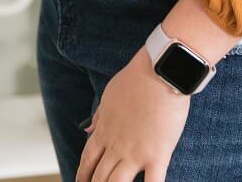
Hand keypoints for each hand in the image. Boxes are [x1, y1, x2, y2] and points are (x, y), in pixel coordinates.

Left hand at [76, 49, 189, 181]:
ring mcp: (136, 153)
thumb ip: (99, 116)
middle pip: (99, 177)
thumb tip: (87, 129)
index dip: (82, 175)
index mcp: (104, 130)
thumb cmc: (136, 78)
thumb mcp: (110, 95)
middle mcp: (116, 146)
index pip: (87, 160)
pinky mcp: (157, 155)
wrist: (159, 70)